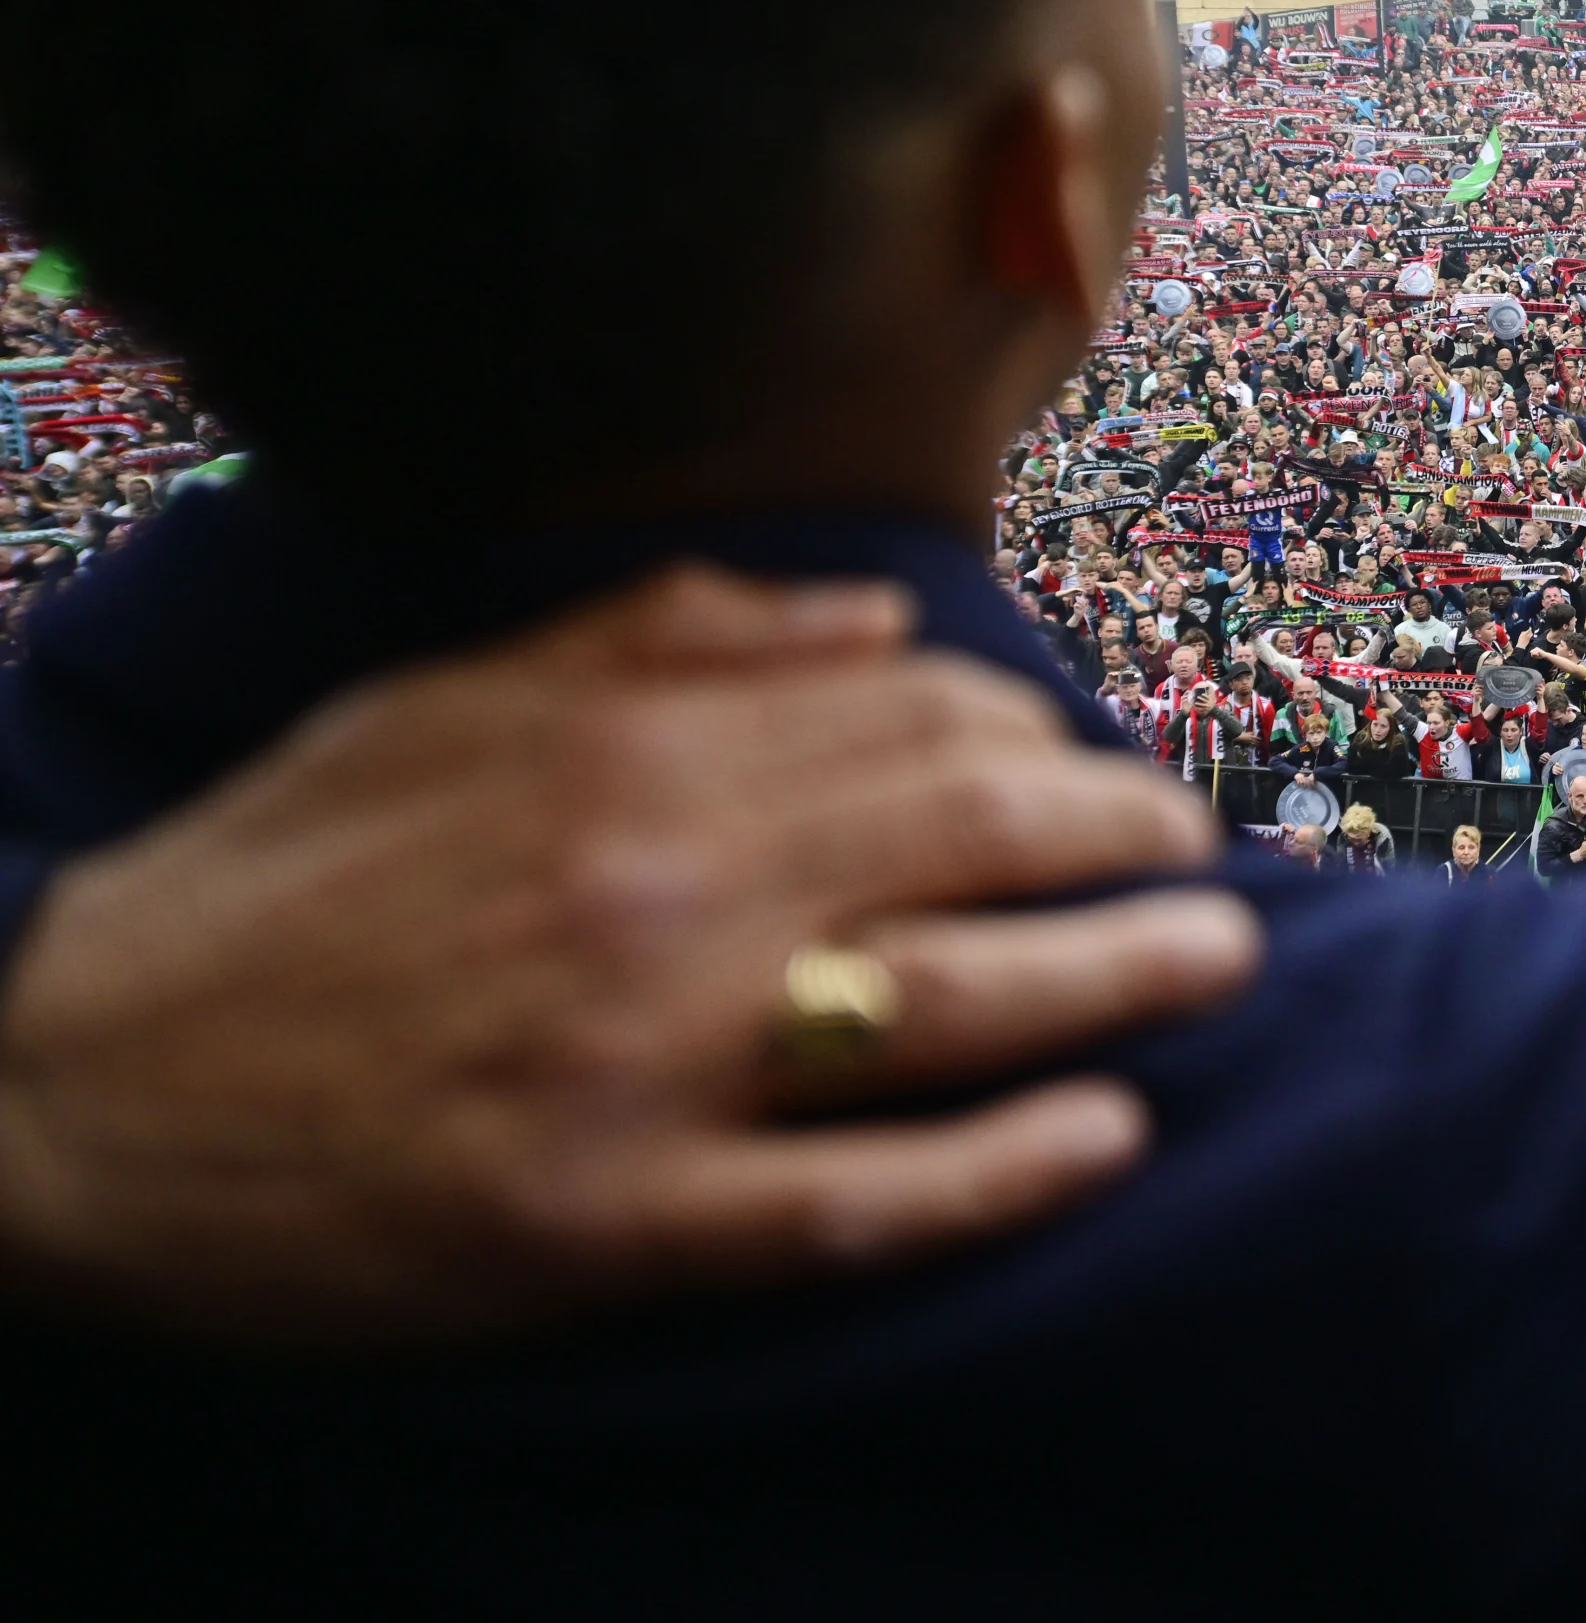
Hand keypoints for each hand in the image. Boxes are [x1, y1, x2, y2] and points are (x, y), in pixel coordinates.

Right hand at [0, 568, 1262, 1346]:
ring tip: (1222, 963)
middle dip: (1127, 840)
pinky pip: (853, 1202)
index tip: (1088, 765)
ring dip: (1119, 979)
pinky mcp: (609, 1227)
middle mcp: (659, 894)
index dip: (1043, 739)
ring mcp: (642, 1069)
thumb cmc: (271, 881)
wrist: (66, 1091)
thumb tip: (879, 606)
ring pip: (950, 1003)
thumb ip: (667, 633)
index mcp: (627, 752)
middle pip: (974, 842)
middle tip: (1204, 853)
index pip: (919, 718)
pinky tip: (1108, 1140)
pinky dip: (998, 1172)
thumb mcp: (441, 702)